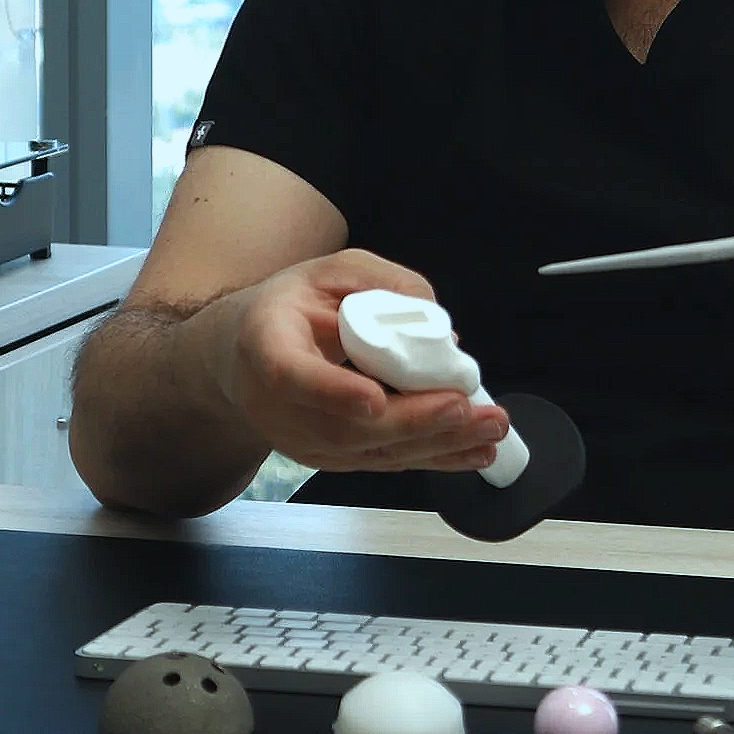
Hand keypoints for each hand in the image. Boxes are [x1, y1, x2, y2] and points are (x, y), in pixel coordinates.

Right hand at [206, 251, 509, 473]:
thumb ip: (384, 285)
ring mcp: (304, 441)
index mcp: (266, 346)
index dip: (332, 392)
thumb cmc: (292, 307)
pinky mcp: (332, 458)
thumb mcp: (332, 272)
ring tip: (488, 430)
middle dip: (413, 421)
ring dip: (437, 445)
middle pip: (344, 428)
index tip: (374, 399)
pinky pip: (385, 461)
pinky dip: (434, 457)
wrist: (245, 355)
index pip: (291, 376)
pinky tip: (475, 452)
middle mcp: (279, 406)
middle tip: (464, 408)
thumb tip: (441, 333)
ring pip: (371, 452)